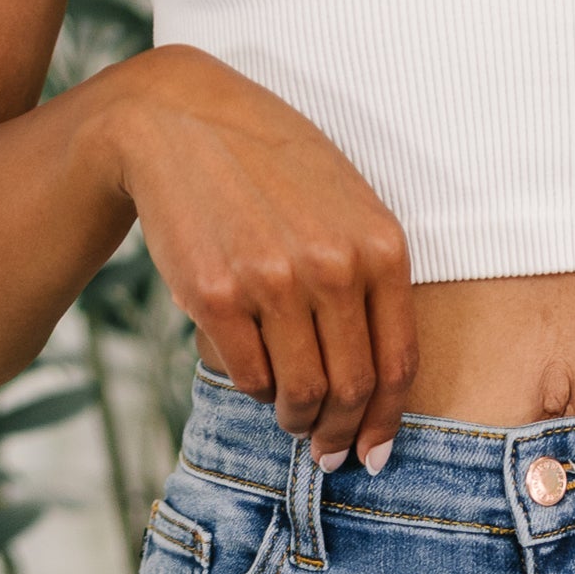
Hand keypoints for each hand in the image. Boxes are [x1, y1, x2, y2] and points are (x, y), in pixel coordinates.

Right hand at [97, 47, 416, 468]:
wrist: (177, 119)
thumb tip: (380, 388)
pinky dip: (254, 389)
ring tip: (291, 418)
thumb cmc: (270, 168)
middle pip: (351, 390)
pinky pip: (250, 378)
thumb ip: (372, 281)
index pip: (397, 364)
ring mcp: (274, 281)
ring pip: (301, 394)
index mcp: (379, 246)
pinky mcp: (217, 295)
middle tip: (327, 452)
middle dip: (340, 434)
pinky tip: (254, 373)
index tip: (374, 454)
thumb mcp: (345, 205)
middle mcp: (333, 266)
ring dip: (298, 420)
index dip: (387, 422)